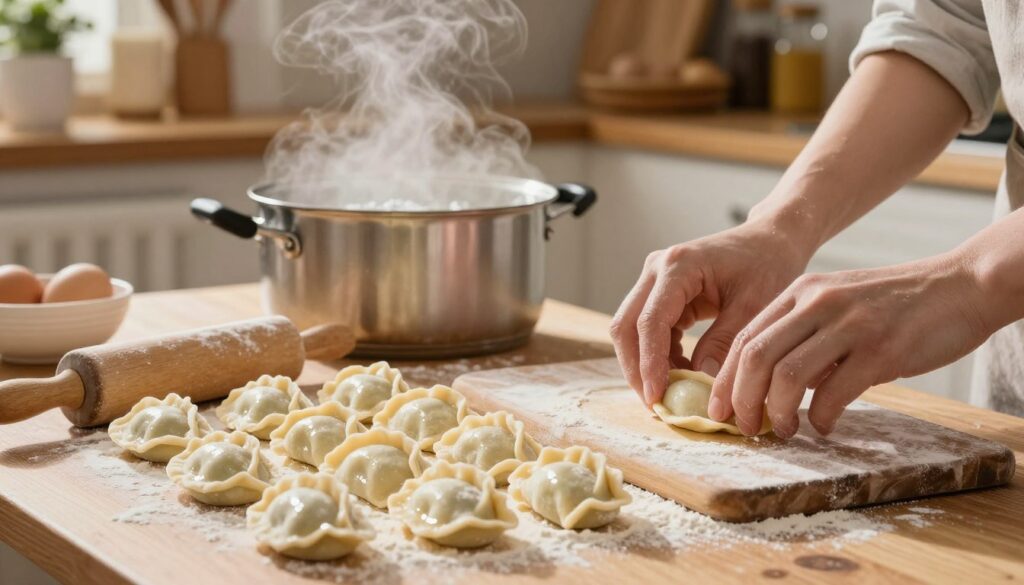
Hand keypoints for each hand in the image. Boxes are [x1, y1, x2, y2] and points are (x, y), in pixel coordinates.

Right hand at [610, 218, 809, 406]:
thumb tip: (700, 379)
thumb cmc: (767, 265)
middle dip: (636, 367)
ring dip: (644, 363)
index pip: (649, 321)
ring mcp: (655, 281)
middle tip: (654, 402)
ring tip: (670, 393)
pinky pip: (649, 330)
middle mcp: (657, 270)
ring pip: (630, 330)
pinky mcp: (661, 294)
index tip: (657, 396)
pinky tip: (681, 373)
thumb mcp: (755, 305)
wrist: (770, 241)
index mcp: (678, 266)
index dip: (649, 362)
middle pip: (626, 325)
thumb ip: (726, 341)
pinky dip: (659, 355)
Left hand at [709, 253, 991, 437]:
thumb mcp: (837, 307)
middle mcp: (819, 303)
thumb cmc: (895, 306)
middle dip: (742, 400)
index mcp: (801, 293)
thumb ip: (803, 337)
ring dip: (778, 412)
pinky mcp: (881, 348)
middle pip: (756, 357)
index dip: (726, 380)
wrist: (959, 287)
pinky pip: (834, 391)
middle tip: (747, 427)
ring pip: (786, 374)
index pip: (745, 338)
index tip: (721, 411)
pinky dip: (821, 416)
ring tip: (785, 430)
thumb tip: (771, 386)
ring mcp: (849, 324)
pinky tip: (824, 425)